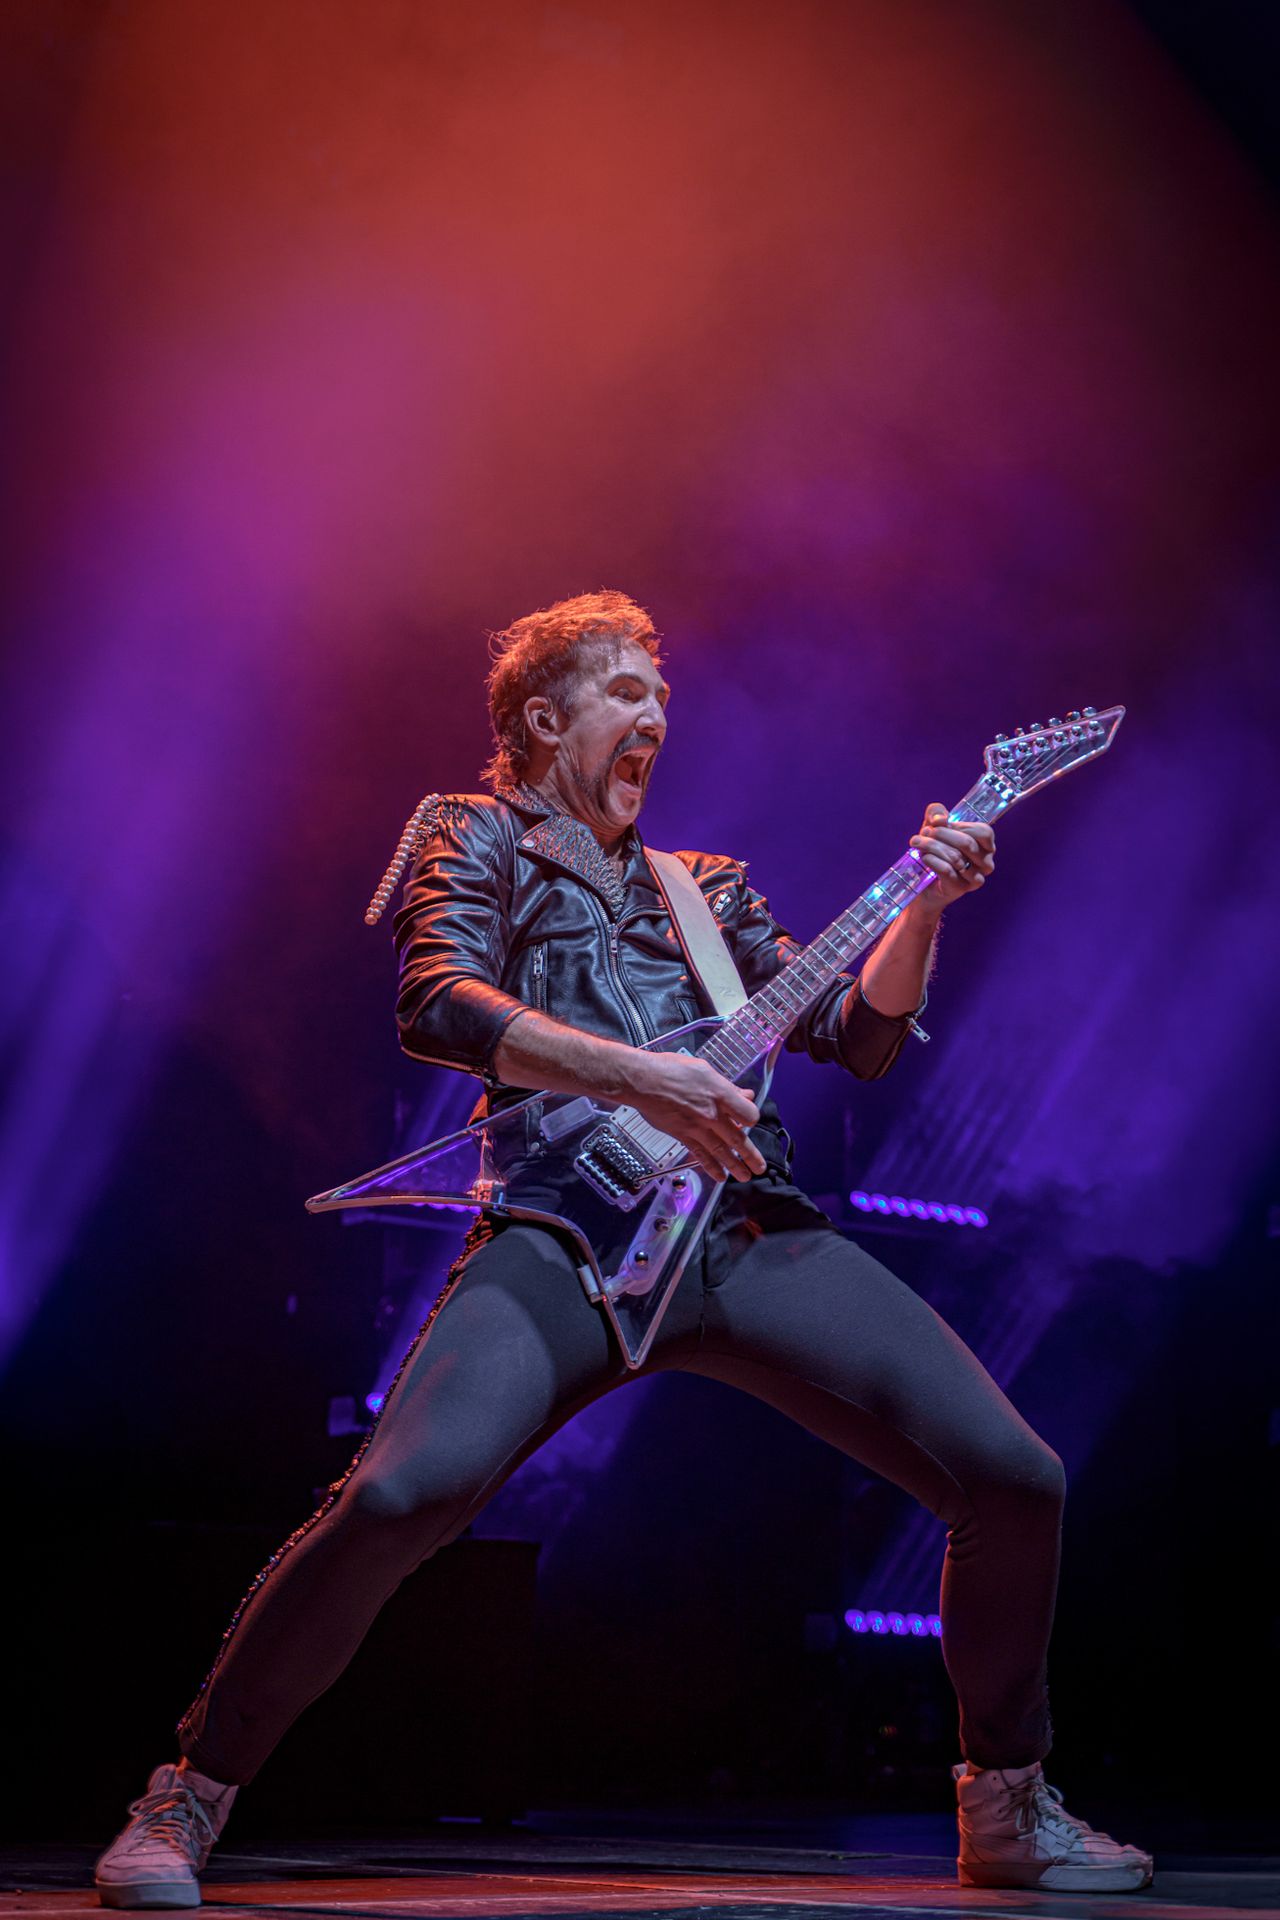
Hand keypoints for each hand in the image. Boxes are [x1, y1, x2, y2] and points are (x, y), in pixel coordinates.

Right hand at [628, 1048, 766, 1183]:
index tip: (750, 1120)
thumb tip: (742, 1094)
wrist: (642, 1080)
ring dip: (735, 1166)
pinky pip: (700, 1155)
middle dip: (751, 1155)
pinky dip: (711, 1167)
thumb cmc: (670, 1069)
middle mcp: (711, 1113)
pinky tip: (719, 1176)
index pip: (748, 1114)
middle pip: (738, 1138)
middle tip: (759, 1167)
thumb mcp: (704, 1069)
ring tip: (745, 1177)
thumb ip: (726, 1086)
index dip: (752, 1118)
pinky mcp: (683, 1135)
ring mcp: (697, 1127)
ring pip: (721, 1151)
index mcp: (720, 1093)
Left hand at [909, 803, 995, 908]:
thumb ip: (936, 813)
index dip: (960, 825)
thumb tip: (940, 819)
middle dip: (941, 834)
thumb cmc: (935, 852)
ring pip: (955, 857)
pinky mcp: (960, 889)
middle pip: (967, 843)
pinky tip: (924, 858)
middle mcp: (986, 863)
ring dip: (932, 847)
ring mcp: (975, 878)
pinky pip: (947, 871)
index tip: (940, 823)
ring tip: (917, 843)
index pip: (983, 832)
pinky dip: (932, 861)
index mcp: (986, 846)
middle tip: (924, 832)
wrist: (924, 884)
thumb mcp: (934, 827)